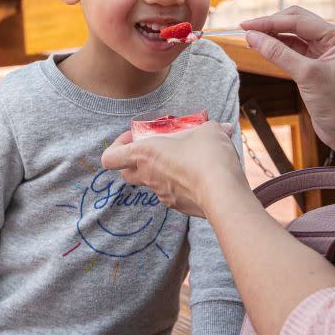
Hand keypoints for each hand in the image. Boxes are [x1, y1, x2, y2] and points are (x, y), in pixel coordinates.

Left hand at [102, 121, 244, 218]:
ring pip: (153, 182)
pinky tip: (202, 174)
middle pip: (127, 173)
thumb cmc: (208, 157)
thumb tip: (224, 128)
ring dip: (164, 170)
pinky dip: (182, 183)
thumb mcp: (208, 130)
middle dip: (135, 161)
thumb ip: (208, 128)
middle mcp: (149, 176)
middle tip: (156, 149)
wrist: (224, 194)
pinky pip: (173, 192)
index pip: (110, 158)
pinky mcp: (180, 206)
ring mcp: (163, 194)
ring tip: (188, 158)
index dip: (117, 146)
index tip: (135, 137)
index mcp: (145, 154)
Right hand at [241, 6, 334, 164]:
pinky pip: (294, 48)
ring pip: (293, 34)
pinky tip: (263, 47)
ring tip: (250, 38)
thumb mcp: (306, 76)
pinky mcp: (317, 62)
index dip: (270, 22)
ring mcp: (326, 50)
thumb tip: (251, 36)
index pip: (299, 21)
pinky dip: (278, 47)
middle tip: (246, 30)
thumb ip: (277, 53)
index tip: (246, 25)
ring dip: (273, 35)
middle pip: (296, 21)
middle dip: (271, 25)